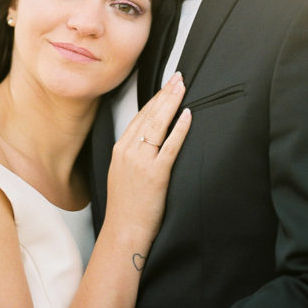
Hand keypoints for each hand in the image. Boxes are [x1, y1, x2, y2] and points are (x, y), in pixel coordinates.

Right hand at [106, 72, 190, 241]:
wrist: (124, 230)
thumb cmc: (126, 206)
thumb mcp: (121, 173)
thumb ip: (132, 154)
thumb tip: (148, 140)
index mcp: (120, 149)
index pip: (139, 116)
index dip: (154, 98)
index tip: (166, 85)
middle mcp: (128, 151)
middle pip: (149, 114)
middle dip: (165, 93)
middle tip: (178, 77)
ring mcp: (141, 161)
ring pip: (158, 124)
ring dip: (172, 103)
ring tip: (182, 88)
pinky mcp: (156, 173)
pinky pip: (170, 145)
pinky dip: (179, 128)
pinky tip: (187, 115)